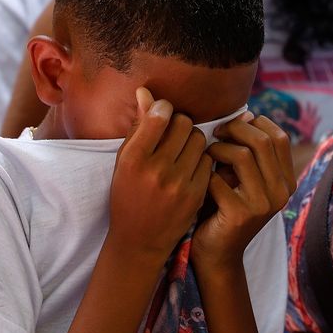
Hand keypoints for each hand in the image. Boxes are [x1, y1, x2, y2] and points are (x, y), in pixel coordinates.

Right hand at [109, 88, 211, 261]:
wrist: (139, 241)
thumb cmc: (127, 195)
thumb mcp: (124, 161)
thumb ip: (137, 126)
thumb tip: (145, 92)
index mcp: (133, 159)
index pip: (160, 115)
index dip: (163, 109)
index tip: (161, 115)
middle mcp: (156, 170)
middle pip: (183, 123)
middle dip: (179, 123)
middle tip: (172, 134)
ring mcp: (179, 184)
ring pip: (199, 139)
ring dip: (191, 139)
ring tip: (181, 150)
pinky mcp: (196, 195)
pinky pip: (207, 160)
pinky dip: (200, 159)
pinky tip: (189, 167)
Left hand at [192, 113, 294, 271]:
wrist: (215, 254)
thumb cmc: (222, 207)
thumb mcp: (240, 177)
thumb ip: (246, 151)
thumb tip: (244, 114)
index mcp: (286, 181)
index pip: (279, 137)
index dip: (254, 124)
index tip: (231, 126)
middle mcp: (281, 193)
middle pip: (263, 141)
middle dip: (234, 130)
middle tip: (214, 134)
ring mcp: (264, 205)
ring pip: (243, 156)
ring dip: (218, 149)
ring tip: (206, 155)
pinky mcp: (241, 215)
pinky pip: (219, 178)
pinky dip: (205, 173)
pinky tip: (199, 180)